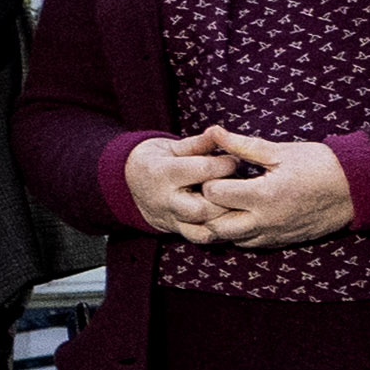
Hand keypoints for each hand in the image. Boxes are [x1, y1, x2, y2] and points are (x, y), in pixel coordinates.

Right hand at [114, 130, 241, 243]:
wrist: (130, 183)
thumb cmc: (157, 159)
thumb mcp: (173, 147)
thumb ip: (198, 143)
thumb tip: (219, 131)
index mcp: (162, 172)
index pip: (202, 170)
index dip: (225, 165)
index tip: (236, 160)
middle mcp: (164, 200)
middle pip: (203, 208)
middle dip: (226, 198)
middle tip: (239, 187)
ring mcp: (170, 218)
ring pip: (203, 229)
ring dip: (225, 218)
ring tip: (237, 204)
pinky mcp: (176, 231)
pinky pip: (201, 237)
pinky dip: (219, 230)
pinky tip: (230, 218)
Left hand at [174, 131, 360, 248]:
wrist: (355, 189)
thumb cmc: (319, 164)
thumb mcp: (280, 151)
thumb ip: (242, 145)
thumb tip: (214, 132)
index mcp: (263, 195)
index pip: (213, 194)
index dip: (207, 180)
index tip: (214, 170)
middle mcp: (265, 221)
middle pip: (215, 225)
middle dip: (207, 208)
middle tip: (212, 190)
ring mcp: (273, 235)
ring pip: (230, 239)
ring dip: (221, 223)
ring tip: (225, 202)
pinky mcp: (280, 242)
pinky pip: (248, 244)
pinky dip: (238, 232)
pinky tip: (241, 214)